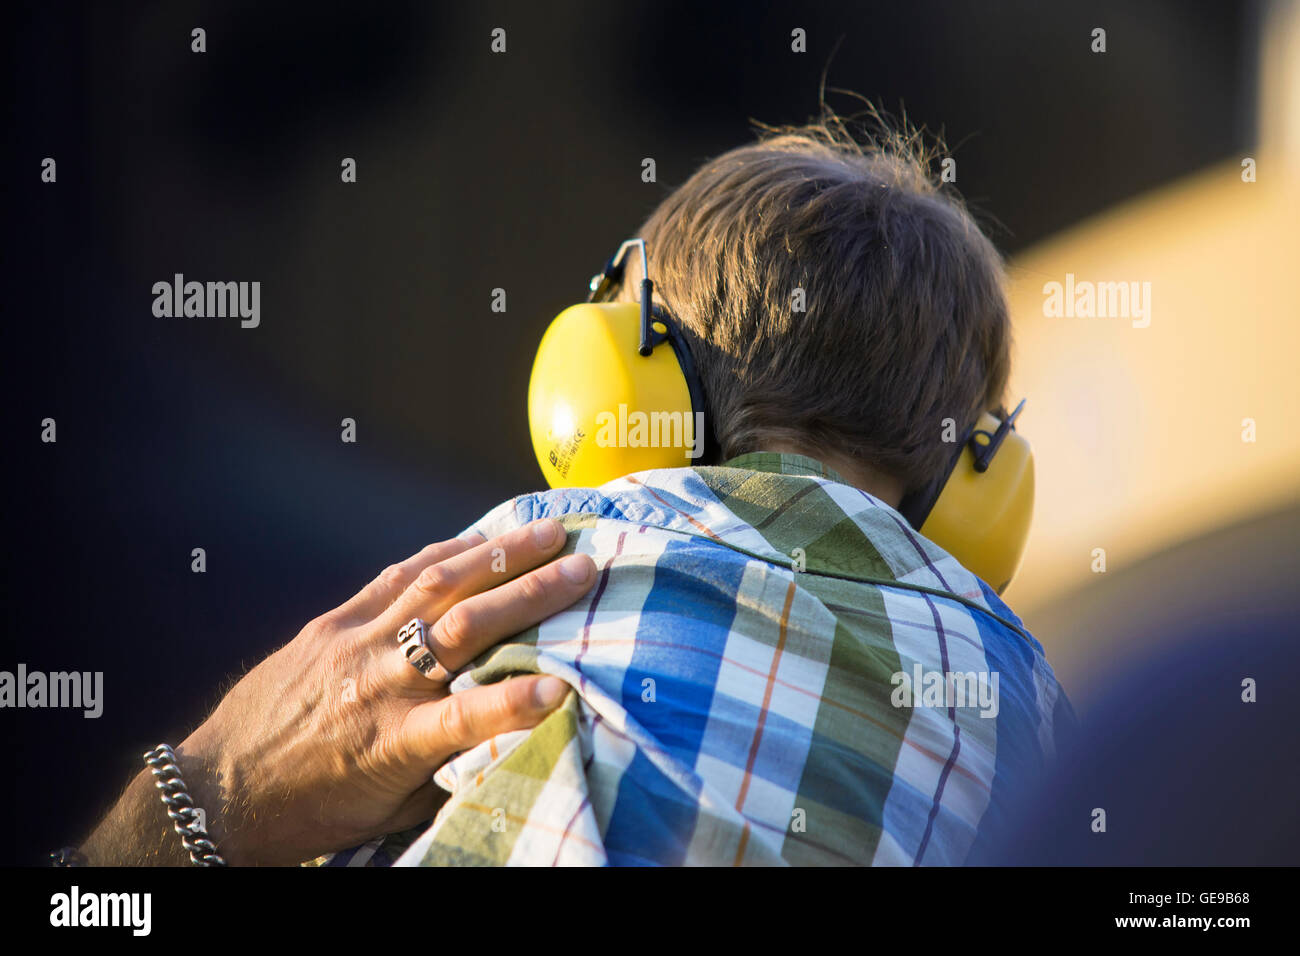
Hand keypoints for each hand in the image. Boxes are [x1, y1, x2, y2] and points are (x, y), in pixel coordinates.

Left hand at [169, 519, 592, 864]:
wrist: (219, 787)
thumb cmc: (312, 808)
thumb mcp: (385, 809)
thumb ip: (446, 768)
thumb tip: (511, 738)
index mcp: (392, 743)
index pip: (466, 718)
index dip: (517, 702)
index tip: (567, 685)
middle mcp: (376, 685)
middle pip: (464, 630)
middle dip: (531, 595)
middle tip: (585, 568)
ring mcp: (352, 644)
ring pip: (435, 587)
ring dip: (497, 555)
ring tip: (546, 532)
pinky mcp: (331, 622)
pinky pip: (395, 578)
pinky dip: (441, 554)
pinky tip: (477, 539)